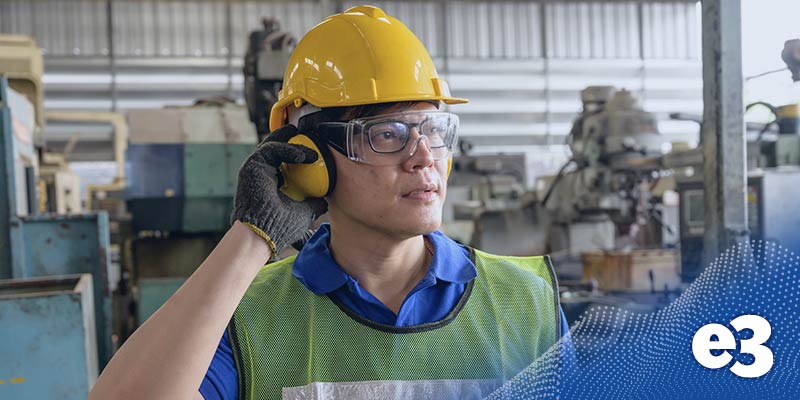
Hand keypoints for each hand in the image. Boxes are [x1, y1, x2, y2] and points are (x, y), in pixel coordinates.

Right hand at [231, 125, 326, 252]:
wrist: (263, 235)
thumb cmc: (280, 227)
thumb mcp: (304, 212)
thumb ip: (313, 203)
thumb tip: (325, 199)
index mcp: (271, 183)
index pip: (283, 161)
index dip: (296, 153)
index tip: (314, 153)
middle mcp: (261, 174)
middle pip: (276, 149)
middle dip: (292, 140)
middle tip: (310, 137)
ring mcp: (255, 169)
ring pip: (274, 146)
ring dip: (294, 145)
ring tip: (312, 152)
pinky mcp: (251, 166)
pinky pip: (271, 149)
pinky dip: (287, 149)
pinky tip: (303, 156)